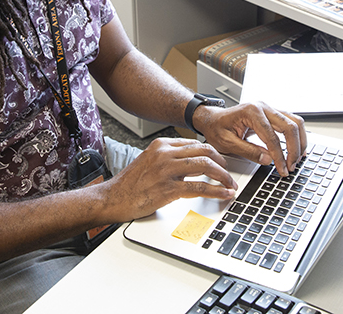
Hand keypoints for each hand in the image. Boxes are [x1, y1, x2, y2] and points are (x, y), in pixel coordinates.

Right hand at [103, 137, 235, 220]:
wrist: (112, 198)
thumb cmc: (130, 184)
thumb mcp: (149, 161)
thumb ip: (168, 158)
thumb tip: (190, 163)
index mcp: (161, 145)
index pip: (195, 144)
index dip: (212, 153)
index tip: (220, 161)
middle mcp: (165, 153)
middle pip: (204, 151)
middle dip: (222, 162)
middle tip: (228, 173)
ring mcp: (167, 170)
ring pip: (205, 167)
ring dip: (223, 176)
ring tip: (230, 185)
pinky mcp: (168, 188)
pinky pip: (200, 188)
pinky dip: (216, 191)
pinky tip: (224, 194)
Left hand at [193, 102, 306, 176]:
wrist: (212, 119)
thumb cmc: (217, 128)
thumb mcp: (227, 143)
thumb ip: (248, 151)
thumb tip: (268, 159)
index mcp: (251, 112)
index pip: (272, 137)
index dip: (279, 156)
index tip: (282, 169)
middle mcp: (263, 107)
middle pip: (289, 126)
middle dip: (294, 149)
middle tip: (291, 167)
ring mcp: (269, 108)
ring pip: (295, 122)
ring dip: (299, 141)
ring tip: (297, 159)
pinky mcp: (272, 113)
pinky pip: (291, 122)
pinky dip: (297, 136)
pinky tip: (297, 148)